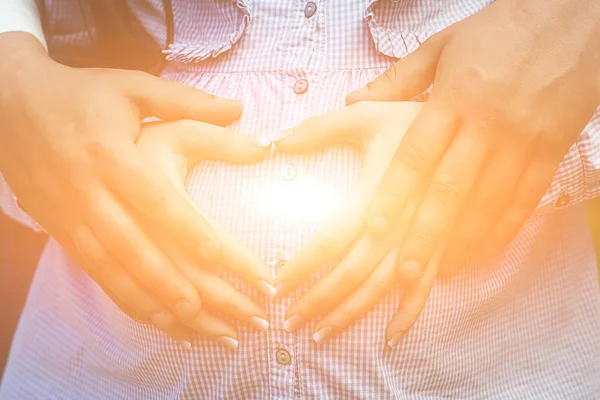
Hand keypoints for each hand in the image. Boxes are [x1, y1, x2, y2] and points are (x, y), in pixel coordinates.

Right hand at [0, 33, 274, 346]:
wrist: (7, 103)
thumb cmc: (80, 94)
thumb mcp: (133, 86)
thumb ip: (188, 101)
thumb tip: (241, 108)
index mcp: (112, 155)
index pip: (161, 204)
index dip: (197, 237)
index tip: (234, 264)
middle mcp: (90, 192)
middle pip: (139, 252)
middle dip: (183, 289)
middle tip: (229, 317)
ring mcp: (71, 217)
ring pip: (115, 273)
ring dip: (157, 306)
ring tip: (199, 331)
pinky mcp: (60, 230)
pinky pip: (96, 274)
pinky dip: (126, 300)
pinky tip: (156, 318)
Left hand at [271, 102, 444, 344]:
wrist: (479, 126)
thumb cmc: (415, 121)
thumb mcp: (366, 117)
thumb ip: (319, 129)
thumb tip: (275, 141)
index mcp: (378, 193)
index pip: (331, 239)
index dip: (301, 265)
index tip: (275, 284)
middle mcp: (401, 225)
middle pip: (353, 273)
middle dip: (318, 300)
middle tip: (288, 322)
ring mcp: (426, 241)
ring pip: (383, 289)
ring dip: (351, 314)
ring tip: (320, 335)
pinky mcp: (448, 247)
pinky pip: (427, 289)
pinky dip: (408, 315)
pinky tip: (389, 337)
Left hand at [344, 0, 599, 275]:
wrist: (574, 17)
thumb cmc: (499, 31)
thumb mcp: (441, 46)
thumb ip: (397, 80)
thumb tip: (352, 100)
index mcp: (454, 97)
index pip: (417, 154)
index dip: (394, 194)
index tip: (374, 229)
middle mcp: (488, 123)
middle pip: (451, 188)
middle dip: (425, 233)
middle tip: (403, 272)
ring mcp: (524, 139)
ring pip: (490, 202)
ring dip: (464, 242)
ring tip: (441, 272)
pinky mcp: (552, 149)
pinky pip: (527, 198)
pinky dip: (505, 230)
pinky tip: (484, 251)